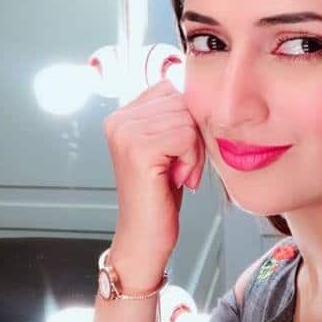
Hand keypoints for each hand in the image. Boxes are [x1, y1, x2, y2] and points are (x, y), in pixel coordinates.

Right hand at [103, 81, 204, 290]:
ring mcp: (125, 132)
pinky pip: (186, 136)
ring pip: (187, 119)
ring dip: (194, 150)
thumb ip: (175, 115)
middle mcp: (118, 119)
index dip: (186, 120)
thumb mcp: (168, 145)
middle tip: (179, 167)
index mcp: (122, 113)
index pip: (172, 89)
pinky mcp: (138, 149)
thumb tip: (203, 84)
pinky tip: (177, 178)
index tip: (176, 152)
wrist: (145, 237)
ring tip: (177, 173)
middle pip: (182, 102)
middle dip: (192, 136)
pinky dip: (192, 159)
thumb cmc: (160, 194)